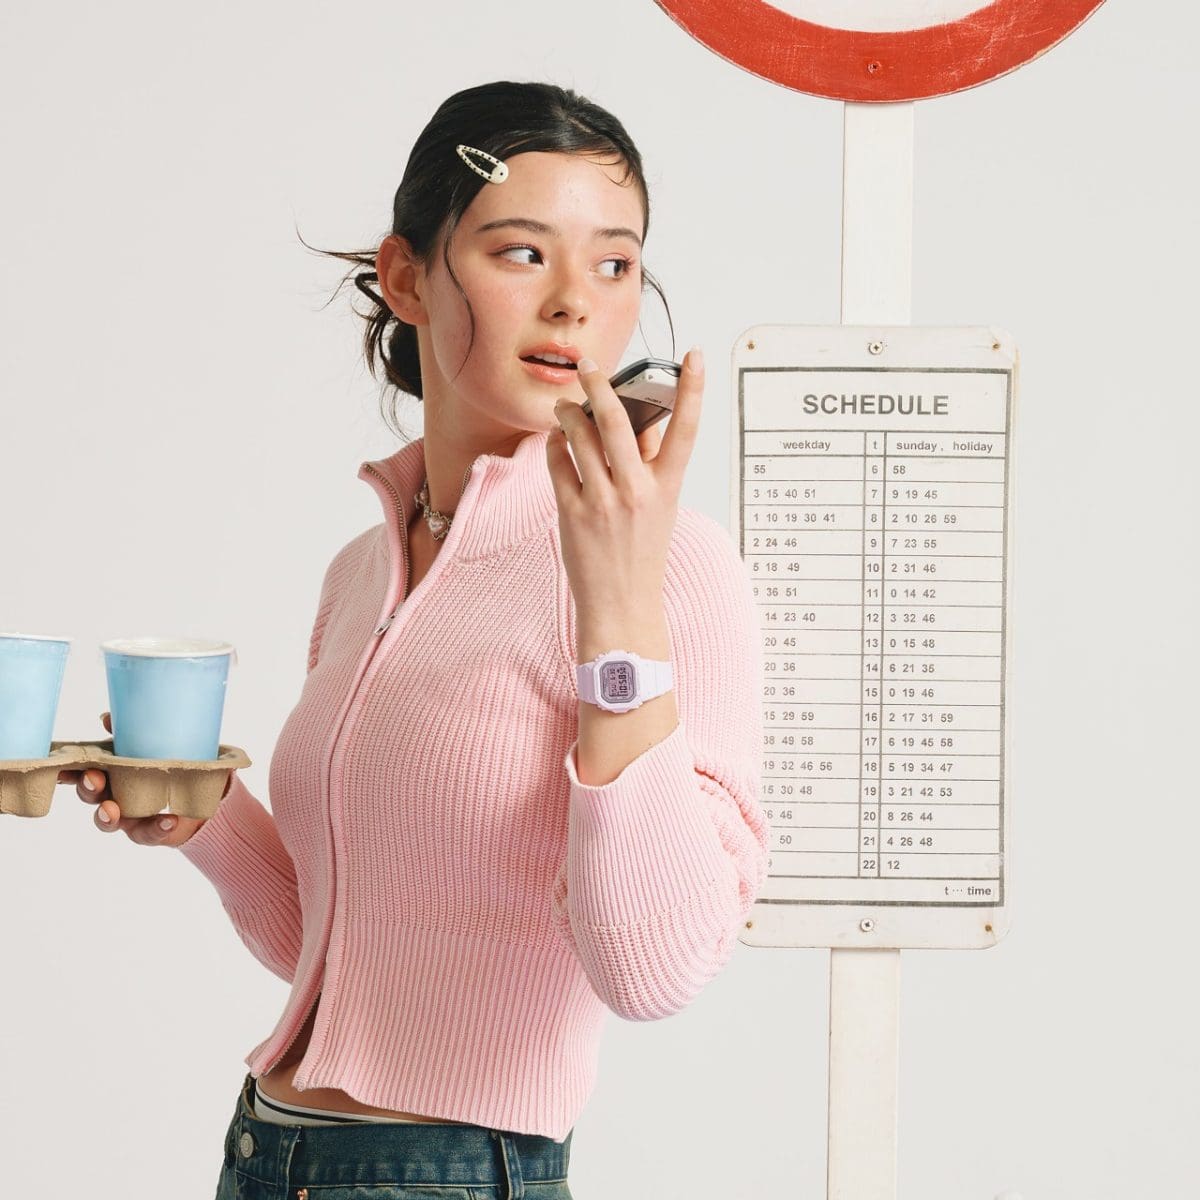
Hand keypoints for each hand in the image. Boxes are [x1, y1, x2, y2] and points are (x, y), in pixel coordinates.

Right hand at [55, 711, 221, 845]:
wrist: (203, 792)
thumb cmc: (173, 761)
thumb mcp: (158, 741)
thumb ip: (133, 730)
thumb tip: (107, 718)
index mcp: (113, 769)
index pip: (83, 769)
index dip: (68, 769)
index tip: (60, 764)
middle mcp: (114, 793)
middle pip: (90, 793)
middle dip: (88, 787)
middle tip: (94, 779)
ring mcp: (130, 815)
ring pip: (107, 819)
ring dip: (105, 815)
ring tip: (112, 810)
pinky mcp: (150, 830)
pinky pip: (148, 833)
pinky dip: (157, 828)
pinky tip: (169, 820)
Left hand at [546, 347, 702, 618]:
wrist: (622, 607)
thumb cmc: (642, 555)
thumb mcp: (661, 509)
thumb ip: (652, 466)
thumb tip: (641, 423)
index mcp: (667, 488)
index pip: (687, 430)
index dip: (694, 389)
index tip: (696, 355)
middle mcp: (636, 491)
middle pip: (617, 421)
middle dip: (600, 384)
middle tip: (587, 364)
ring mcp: (602, 502)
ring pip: (580, 437)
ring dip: (569, 413)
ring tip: (566, 406)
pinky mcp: (572, 513)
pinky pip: (558, 463)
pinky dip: (555, 445)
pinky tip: (557, 440)